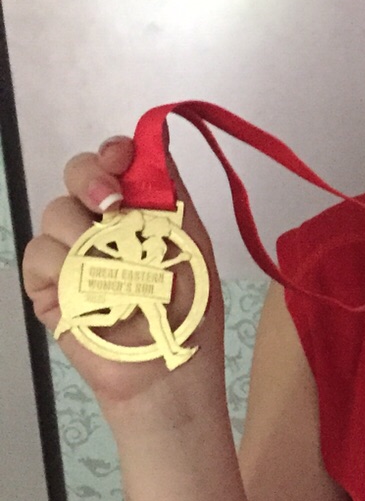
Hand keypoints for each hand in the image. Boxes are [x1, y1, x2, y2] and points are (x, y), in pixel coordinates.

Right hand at [22, 134, 226, 413]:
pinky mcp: (49, 285)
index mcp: (139, 208)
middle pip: (76, 174)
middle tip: (110, 204)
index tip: (123, 159)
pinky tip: (87, 286)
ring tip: (117, 270)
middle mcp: (102, 224)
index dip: (114, 152)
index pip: (115, 161)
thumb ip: (170, 189)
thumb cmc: (188, 309)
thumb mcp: (190, 240)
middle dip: (90, 178)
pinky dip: (62, 267)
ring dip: (87, 236)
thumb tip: (161, 134)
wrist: (169, 367)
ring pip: (56, 213)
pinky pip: (39, 255)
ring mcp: (73, 253)